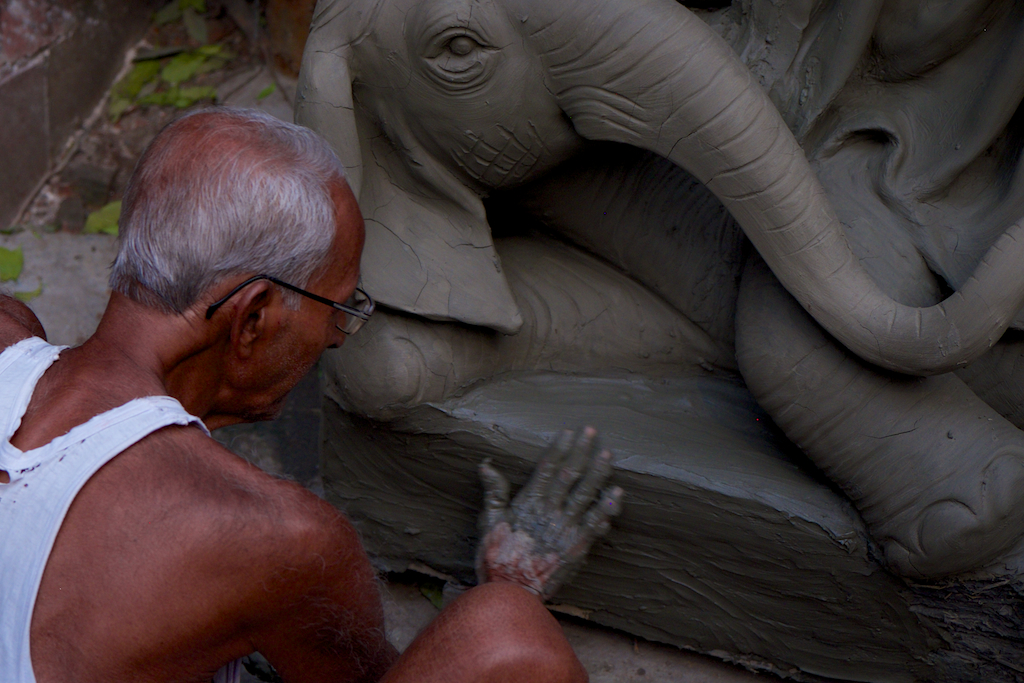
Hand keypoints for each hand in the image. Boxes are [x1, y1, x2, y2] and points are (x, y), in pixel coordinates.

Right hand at [475, 427, 623, 599]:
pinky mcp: (576, 547)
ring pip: (585, 494)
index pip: (546, 469)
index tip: (568, 432)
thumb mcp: (489, 522)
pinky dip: (607, 507)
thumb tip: (486, 465)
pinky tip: (617, 493)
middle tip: (592, 432)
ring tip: (608, 455)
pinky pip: (595, 523)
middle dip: (581, 452)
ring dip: (598, 473)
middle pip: (568, 475)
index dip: (559, 449)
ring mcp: (564, 528)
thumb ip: (494, 493)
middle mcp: (548, 511)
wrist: (510, 592)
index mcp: (528, 503)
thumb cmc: (496, 559)